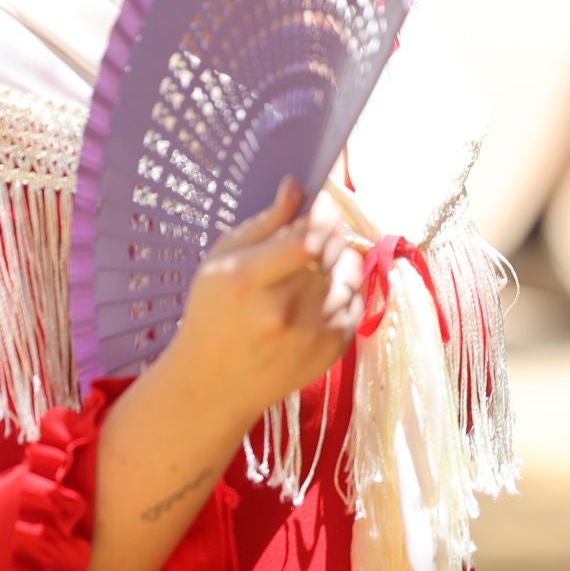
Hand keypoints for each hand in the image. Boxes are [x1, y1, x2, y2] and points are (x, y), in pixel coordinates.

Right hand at [164, 177, 364, 430]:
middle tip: (316, 232)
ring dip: (340, 259)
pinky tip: (320, 292)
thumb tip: (297, 185)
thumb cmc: (213, 313)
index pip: (308, 238)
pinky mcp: (333, 350)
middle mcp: (284, 310)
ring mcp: (312, 334)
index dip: (322, 214)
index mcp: (249, 281)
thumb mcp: (222, 260)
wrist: (214, 385)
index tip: (321, 203)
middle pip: (332, 252)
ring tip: (317, 263)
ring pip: (351, 274)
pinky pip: (356, 301)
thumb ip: (265, 222)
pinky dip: (345, 289)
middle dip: (330, 233)